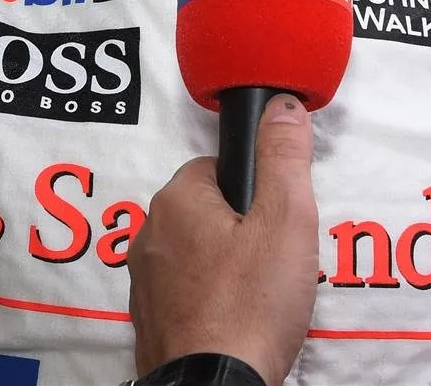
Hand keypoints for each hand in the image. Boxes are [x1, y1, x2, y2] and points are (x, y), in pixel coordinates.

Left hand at [129, 96, 319, 385]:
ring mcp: (145, 283)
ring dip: (225, 266)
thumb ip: (285, 158)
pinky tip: (237, 319)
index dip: (254, 190)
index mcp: (176, 201)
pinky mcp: (150, 322)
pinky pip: (186, 294)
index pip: (217, 168)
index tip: (275, 221)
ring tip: (260, 295)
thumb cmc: (250, 306)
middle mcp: (149, 236)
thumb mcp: (286, 220)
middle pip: (206, 211)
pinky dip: (209, 301)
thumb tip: (282, 107)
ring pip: (196, 254)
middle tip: (275, 261)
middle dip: (241, 229)